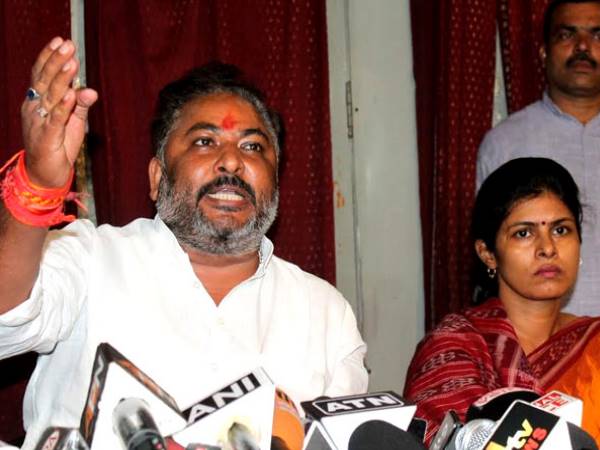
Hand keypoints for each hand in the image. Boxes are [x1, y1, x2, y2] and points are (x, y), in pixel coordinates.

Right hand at [20, 36, 97, 187]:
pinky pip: (56, 119)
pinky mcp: (47, 137)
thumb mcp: (72, 121)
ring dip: (62, 78)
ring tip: (72, 63)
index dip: (50, 57)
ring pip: (51, 96)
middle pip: (45, 80)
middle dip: (57, 62)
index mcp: (38, 101)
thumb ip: (80, 105)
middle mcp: (35, 108)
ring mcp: (39, 122)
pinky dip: (64, 106)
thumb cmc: (58, 145)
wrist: (45, 173)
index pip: (41, 74)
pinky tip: (71, 94)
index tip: (62, 41)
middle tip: (68, 45)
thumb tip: (91, 89)